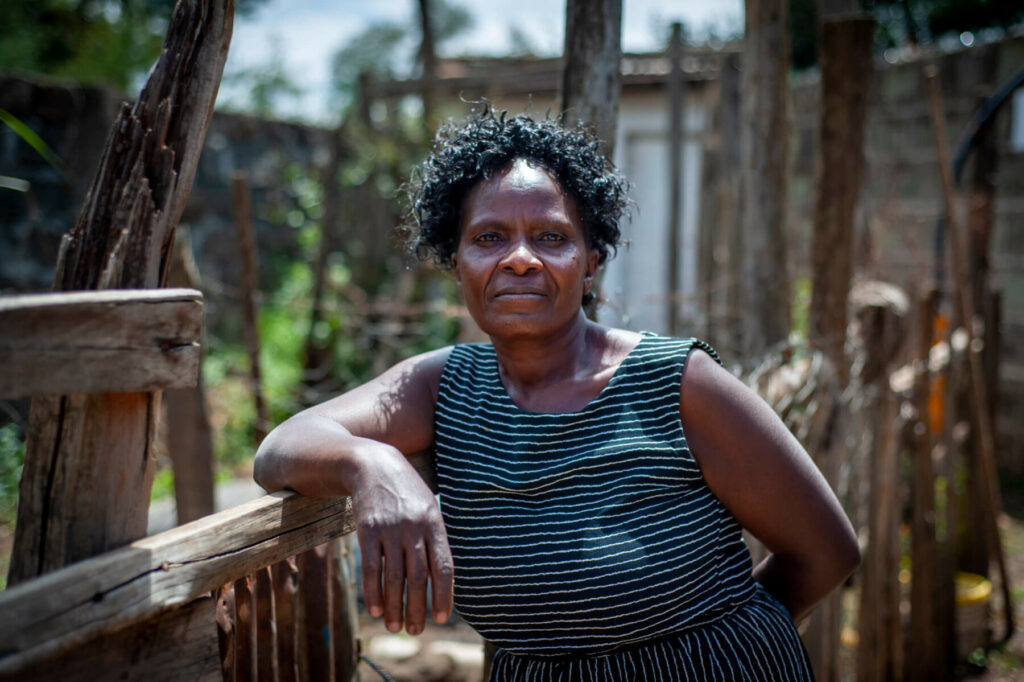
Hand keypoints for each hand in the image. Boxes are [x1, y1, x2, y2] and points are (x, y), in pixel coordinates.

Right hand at [351, 446, 452, 634]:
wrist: (373, 465)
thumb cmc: (406, 493)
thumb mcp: (428, 508)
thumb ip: (434, 541)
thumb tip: (443, 580)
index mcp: (435, 524)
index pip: (443, 567)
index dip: (444, 595)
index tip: (442, 618)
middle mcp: (414, 528)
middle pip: (418, 577)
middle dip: (418, 608)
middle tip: (416, 632)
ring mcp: (390, 529)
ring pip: (395, 576)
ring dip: (396, 606)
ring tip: (396, 628)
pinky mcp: (367, 530)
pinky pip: (372, 568)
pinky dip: (374, 592)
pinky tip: (376, 610)